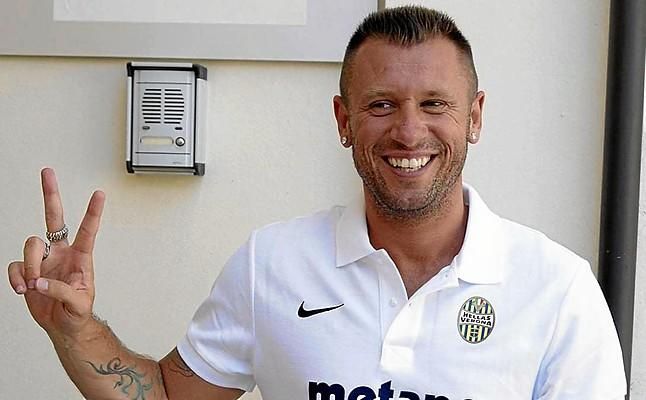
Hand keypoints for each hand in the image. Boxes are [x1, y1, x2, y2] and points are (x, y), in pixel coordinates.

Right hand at [7, 168, 104, 336]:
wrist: (63, 325)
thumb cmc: (77, 311)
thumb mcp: (79, 304)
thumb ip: (62, 292)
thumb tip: (39, 283)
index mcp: (81, 257)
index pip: (88, 230)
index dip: (93, 212)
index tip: (100, 193)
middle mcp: (62, 252)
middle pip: (54, 218)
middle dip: (50, 195)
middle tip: (47, 172)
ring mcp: (44, 259)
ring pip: (30, 245)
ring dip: (30, 266)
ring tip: (34, 286)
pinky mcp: (28, 270)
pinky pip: (15, 265)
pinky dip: (16, 278)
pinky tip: (23, 290)